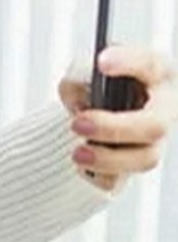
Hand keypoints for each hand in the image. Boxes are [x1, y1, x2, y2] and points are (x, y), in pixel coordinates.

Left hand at [57, 46, 176, 190]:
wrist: (91, 115)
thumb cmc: (96, 86)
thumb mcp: (82, 74)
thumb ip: (78, 80)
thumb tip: (82, 103)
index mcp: (155, 75)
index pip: (149, 65)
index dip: (128, 63)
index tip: (101, 62)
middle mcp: (164, 109)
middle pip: (154, 125)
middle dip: (114, 128)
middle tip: (79, 124)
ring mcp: (155, 140)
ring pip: (145, 158)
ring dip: (107, 158)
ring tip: (77, 153)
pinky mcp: (135, 165)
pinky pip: (122, 178)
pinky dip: (99, 174)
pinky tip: (82, 165)